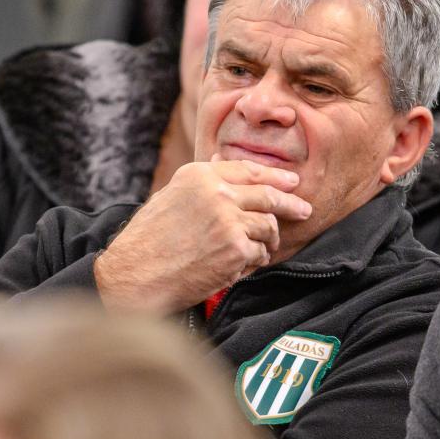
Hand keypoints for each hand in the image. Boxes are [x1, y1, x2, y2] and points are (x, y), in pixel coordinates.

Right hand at [93, 159, 311, 313]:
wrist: (135, 274)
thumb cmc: (147, 241)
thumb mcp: (170, 196)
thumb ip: (201, 182)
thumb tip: (222, 164)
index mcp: (200, 176)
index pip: (249, 170)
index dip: (275, 176)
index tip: (291, 182)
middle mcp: (217, 193)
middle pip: (268, 195)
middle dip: (291, 203)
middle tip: (304, 209)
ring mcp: (229, 221)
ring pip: (268, 227)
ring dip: (265, 242)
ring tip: (252, 252)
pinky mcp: (236, 249)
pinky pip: (259, 254)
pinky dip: (253, 262)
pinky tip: (237, 267)